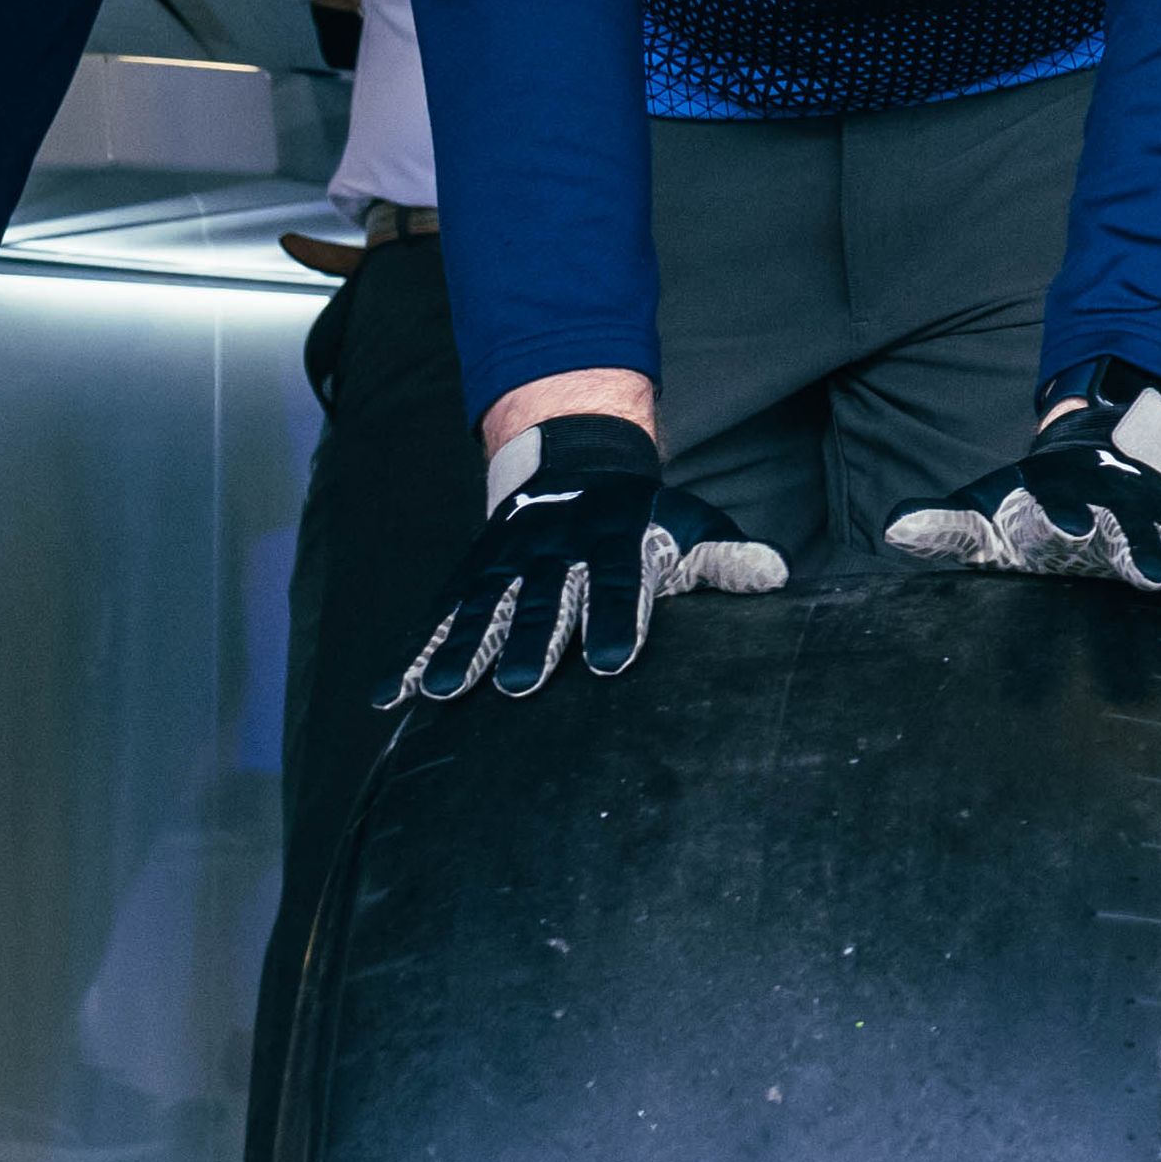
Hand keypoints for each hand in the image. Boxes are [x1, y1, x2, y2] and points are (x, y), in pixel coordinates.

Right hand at [391, 411, 786, 700]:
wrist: (572, 464)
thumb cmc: (642, 517)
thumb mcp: (687, 522)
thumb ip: (724, 556)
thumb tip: (774, 574)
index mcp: (612, 540)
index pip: (617, 582)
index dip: (615, 619)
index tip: (610, 662)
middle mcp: (553, 552)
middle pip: (541, 599)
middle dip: (531, 641)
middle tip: (523, 686)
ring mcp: (504, 564)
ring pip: (480, 609)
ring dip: (460, 650)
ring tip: (442, 693)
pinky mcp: (468, 579)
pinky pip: (434, 618)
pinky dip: (408, 656)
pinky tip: (385, 697)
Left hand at [881, 375, 1160, 606]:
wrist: (1101, 456)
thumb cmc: (1035, 499)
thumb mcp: (990, 506)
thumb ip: (946, 523)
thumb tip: (894, 528)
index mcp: (1067, 496)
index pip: (1060, 503)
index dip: (1059, 513)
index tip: (1059, 524)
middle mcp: (1121, 505)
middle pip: (1132, 526)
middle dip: (1140, 548)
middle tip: (1148, 572)